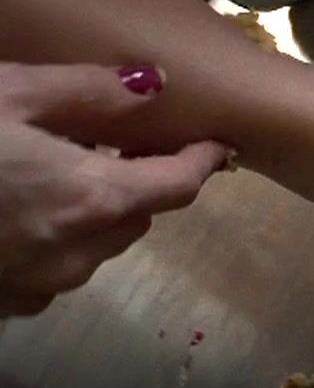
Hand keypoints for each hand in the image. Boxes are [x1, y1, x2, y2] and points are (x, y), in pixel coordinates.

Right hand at [0, 63, 226, 316]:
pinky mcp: (0, 304)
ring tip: (56, 169)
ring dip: (93, 211)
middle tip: (112, 143)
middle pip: (137, 217)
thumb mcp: (10, 94)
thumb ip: (91, 92)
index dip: (202, 161)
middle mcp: (75, 255)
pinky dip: (51, 238)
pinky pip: (50, 268)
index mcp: (92, 201)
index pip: (178, 185)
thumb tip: (155, 84)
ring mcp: (35, 287)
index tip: (218, 144)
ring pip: (95, 247)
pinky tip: (14, 205)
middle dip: (138, 183)